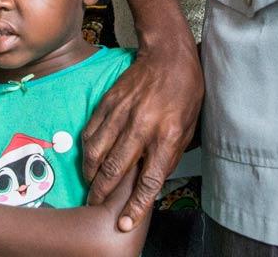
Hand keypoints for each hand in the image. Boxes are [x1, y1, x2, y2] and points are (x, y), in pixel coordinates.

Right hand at [82, 41, 202, 231]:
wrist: (168, 54)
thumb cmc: (185, 91)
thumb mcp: (189, 127)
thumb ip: (170, 155)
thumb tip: (152, 180)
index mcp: (167, 136)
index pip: (149, 180)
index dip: (135, 205)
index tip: (124, 222)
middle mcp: (143, 127)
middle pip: (116, 169)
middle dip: (102, 193)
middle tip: (95, 205)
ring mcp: (122, 113)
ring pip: (98, 151)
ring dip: (91, 173)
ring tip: (90, 184)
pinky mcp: (109, 102)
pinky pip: (92, 131)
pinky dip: (88, 149)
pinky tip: (90, 158)